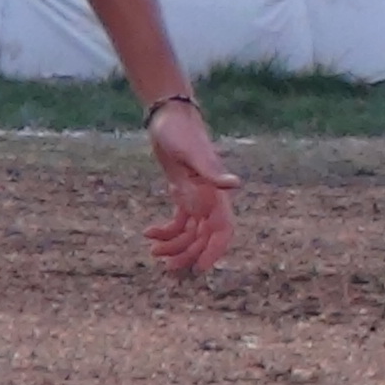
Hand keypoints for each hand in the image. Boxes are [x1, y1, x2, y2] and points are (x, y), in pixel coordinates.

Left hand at [141, 102, 240, 274]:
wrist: (168, 116)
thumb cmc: (181, 132)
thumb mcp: (193, 152)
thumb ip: (213, 171)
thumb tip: (236, 184)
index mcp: (215, 193)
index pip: (223, 230)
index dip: (215, 251)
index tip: (200, 268)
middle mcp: (208, 198)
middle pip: (203, 238)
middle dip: (187, 254)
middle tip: (167, 267)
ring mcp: (196, 197)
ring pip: (190, 234)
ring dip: (174, 247)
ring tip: (153, 251)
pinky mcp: (182, 192)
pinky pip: (178, 222)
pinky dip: (165, 232)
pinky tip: (148, 232)